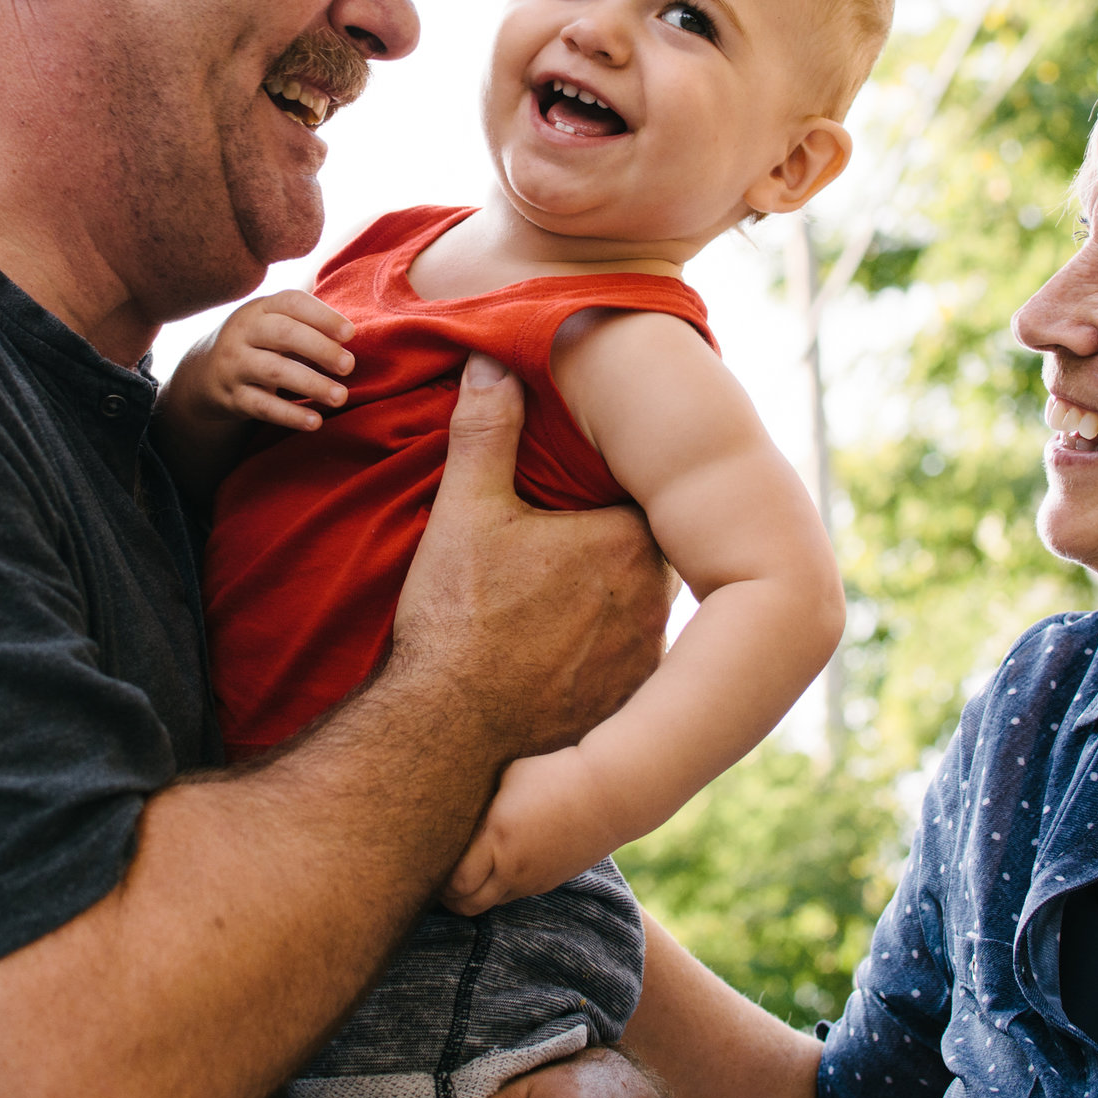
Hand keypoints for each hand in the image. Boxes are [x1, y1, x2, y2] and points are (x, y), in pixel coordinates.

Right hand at [170, 290, 355, 431]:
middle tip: (349, 366)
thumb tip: (348, 340)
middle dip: (320, 348)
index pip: (292, 302)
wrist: (204, 374)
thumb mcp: (273, 323)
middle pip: (283, 334)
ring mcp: (235, 364)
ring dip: (311, 384)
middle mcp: (243, 332)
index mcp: (259, 308)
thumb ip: (307, 326)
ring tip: (340, 396)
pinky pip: (263, 406)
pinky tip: (315, 421)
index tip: (350, 333)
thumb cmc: (258, 344)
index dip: (322, 316)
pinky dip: (291, 415)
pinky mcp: (232, 397)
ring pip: (274, 371)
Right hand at [385, 354, 673, 767]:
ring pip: (638, 615)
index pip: (639, 499)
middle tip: (558, 553)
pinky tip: (556, 665)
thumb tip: (491, 362)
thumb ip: (486, 430)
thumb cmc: (456, 618)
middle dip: (608, 552)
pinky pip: (626, 671)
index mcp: (625, 542)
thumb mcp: (465, 510)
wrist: (444, 735)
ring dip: (608, 610)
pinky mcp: (627, 713)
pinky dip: (599, 664)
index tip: (575, 501)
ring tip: (554, 611)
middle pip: (643, 556)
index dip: (606, 498)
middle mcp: (653, 603)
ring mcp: (644, 663)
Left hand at [443, 750, 612, 914]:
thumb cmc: (553, 772)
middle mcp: (513, 867)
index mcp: (498, 837)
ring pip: (489, 904)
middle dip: (448, 897)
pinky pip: (512, 895)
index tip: (425, 861)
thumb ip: (477, 801)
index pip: (454, 882)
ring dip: (472, 894)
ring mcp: (533, 880)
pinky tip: (495, 865)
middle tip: (437, 877)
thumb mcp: (507, 776)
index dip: (435, 879)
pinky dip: (497, 887)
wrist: (608, 793)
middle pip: (467, 905)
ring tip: (463, 872)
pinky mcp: (548, 883)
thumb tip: (446, 807)